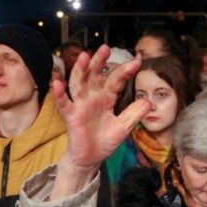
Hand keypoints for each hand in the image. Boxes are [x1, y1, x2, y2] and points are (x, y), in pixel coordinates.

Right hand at [50, 45, 149, 198]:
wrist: (91, 158)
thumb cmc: (105, 140)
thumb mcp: (124, 127)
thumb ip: (134, 114)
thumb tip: (148, 102)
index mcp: (107, 98)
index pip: (116, 81)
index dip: (125, 71)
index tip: (137, 61)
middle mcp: (94, 97)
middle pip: (95, 76)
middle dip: (100, 62)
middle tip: (105, 48)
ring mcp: (81, 105)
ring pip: (79, 84)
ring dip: (80, 70)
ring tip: (84, 56)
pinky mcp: (71, 116)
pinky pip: (64, 103)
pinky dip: (60, 94)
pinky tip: (58, 82)